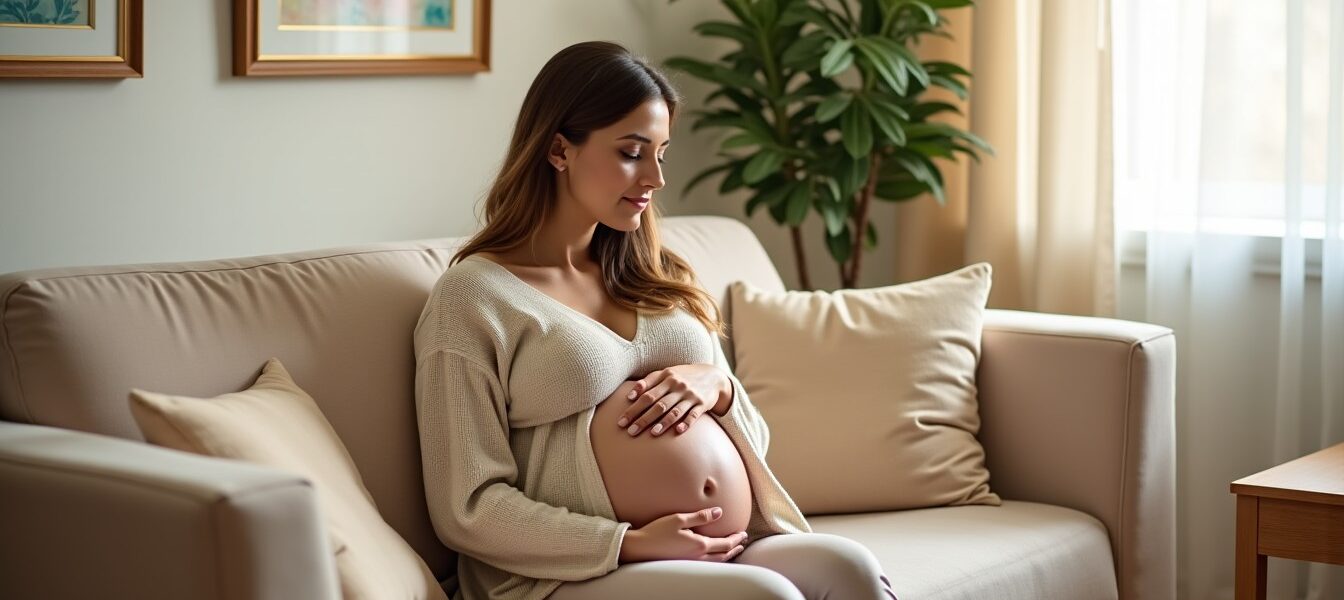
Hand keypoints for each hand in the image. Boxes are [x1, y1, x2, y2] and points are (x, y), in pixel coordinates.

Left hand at [617, 364, 729, 436]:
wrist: (713, 376)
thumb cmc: (683, 376)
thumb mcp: (667, 373)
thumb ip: (648, 381)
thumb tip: (630, 395)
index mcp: (667, 378)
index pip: (647, 395)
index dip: (633, 409)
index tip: (621, 421)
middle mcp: (678, 386)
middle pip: (658, 405)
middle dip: (644, 419)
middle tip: (631, 432)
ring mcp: (691, 396)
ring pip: (675, 411)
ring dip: (664, 422)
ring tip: (652, 433)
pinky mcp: (702, 404)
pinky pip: (694, 415)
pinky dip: (686, 422)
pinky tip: (678, 431)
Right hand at [618, 507, 747, 563]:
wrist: (640, 548)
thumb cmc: (657, 531)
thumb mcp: (679, 519)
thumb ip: (701, 516)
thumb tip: (719, 512)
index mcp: (700, 545)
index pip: (725, 543)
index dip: (736, 538)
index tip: (743, 533)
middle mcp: (698, 556)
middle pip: (724, 555)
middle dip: (735, 547)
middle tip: (743, 541)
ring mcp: (692, 562)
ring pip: (717, 562)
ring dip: (728, 555)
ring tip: (734, 550)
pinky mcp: (685, 564)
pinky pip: (708, 564)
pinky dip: (718, 560)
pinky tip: (715, 555)